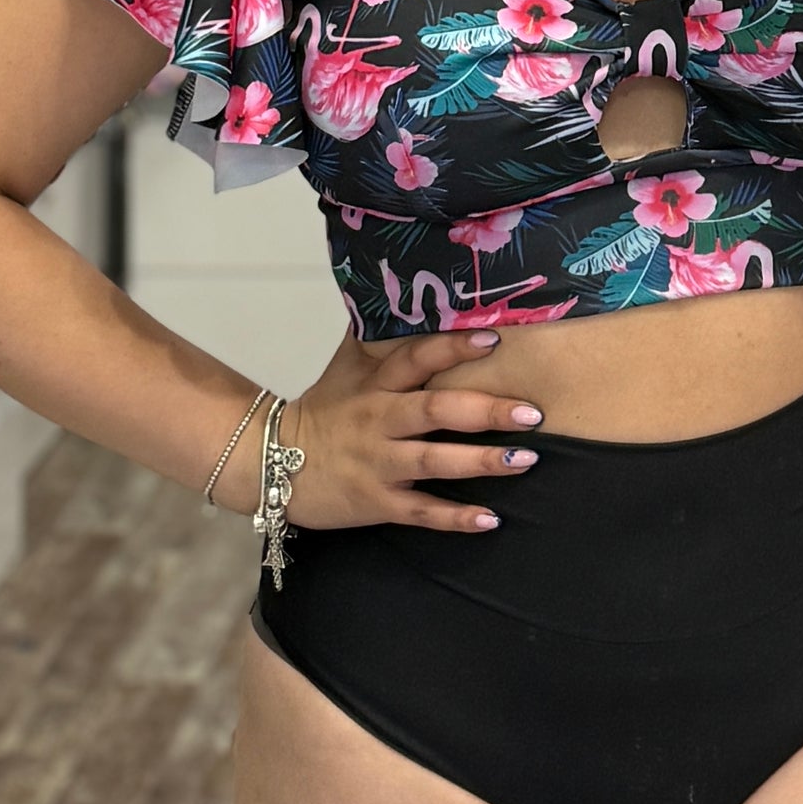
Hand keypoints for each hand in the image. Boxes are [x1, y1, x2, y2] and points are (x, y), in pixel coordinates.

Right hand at [277, 328, 541, 532]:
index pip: (416, 358)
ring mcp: (379, 463)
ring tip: (525, 460)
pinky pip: (420, 512)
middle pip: (435, 411)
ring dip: (481, 462)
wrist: (270, 461)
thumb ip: (377, 333)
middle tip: (531, 412)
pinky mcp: (376, 502)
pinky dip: (454, 518)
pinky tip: (490, 519)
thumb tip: (396, 284)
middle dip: (485, 411)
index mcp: (376, 384)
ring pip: (434, 462)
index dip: (453, 348)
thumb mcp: (346, 367)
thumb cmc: (323, 410)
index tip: (493, 338)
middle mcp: (380, 420)